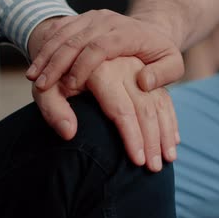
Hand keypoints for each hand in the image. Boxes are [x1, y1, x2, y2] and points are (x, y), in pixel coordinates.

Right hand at [26, 10, 183, 93]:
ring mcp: (92, 17)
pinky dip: (45, 48)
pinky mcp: (81, 19)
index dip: (83, 66)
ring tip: (34, 79)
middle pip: (76, 39)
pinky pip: (59, 30)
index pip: (100, 46)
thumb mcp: (174, 64)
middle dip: (57, 63)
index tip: (70, 87)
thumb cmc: (161, 52)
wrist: (152, 28)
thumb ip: (163, 74)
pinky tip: (35, 66)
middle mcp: (106, 21)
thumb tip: (142, 82)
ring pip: (63, 34)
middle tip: (42, 86)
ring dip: (46, 56)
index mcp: (127, 32)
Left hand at [32, 57, 179, 171]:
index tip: (138, 162)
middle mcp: (124, 67)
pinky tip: (172, 140)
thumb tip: (69, 133)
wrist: (71, 49)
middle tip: (155, 169)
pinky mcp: (146, 73)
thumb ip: (53, 110)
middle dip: (152, 141)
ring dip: (165, 133)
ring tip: (168, 159)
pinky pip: (163, 97)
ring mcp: (138, 69)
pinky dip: (170, 120)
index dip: (132, 137)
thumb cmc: (56, 77)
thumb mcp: (46, 89)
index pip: (121, 110)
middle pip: (144, 108)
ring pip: (158, 103)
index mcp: (101, 71)